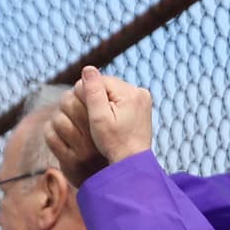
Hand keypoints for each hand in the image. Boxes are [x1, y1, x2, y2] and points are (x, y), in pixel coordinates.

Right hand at [46, 66, 152, 185]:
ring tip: (106, 122)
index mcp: (130, 92)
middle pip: (106, 85)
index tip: (90, 116)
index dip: (87, 96)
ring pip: (112, 91)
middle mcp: (140, 91)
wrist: (133, 162)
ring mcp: (143, 98)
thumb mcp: (99, 118)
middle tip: (97, 120)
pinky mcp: (143, 105)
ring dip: (104, 103)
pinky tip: (113, 121)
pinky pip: (120, 99)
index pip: (97, 80)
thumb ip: (93, 92)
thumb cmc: (114, 143)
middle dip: (97, 100)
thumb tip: (88, 67)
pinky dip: (113, 107)